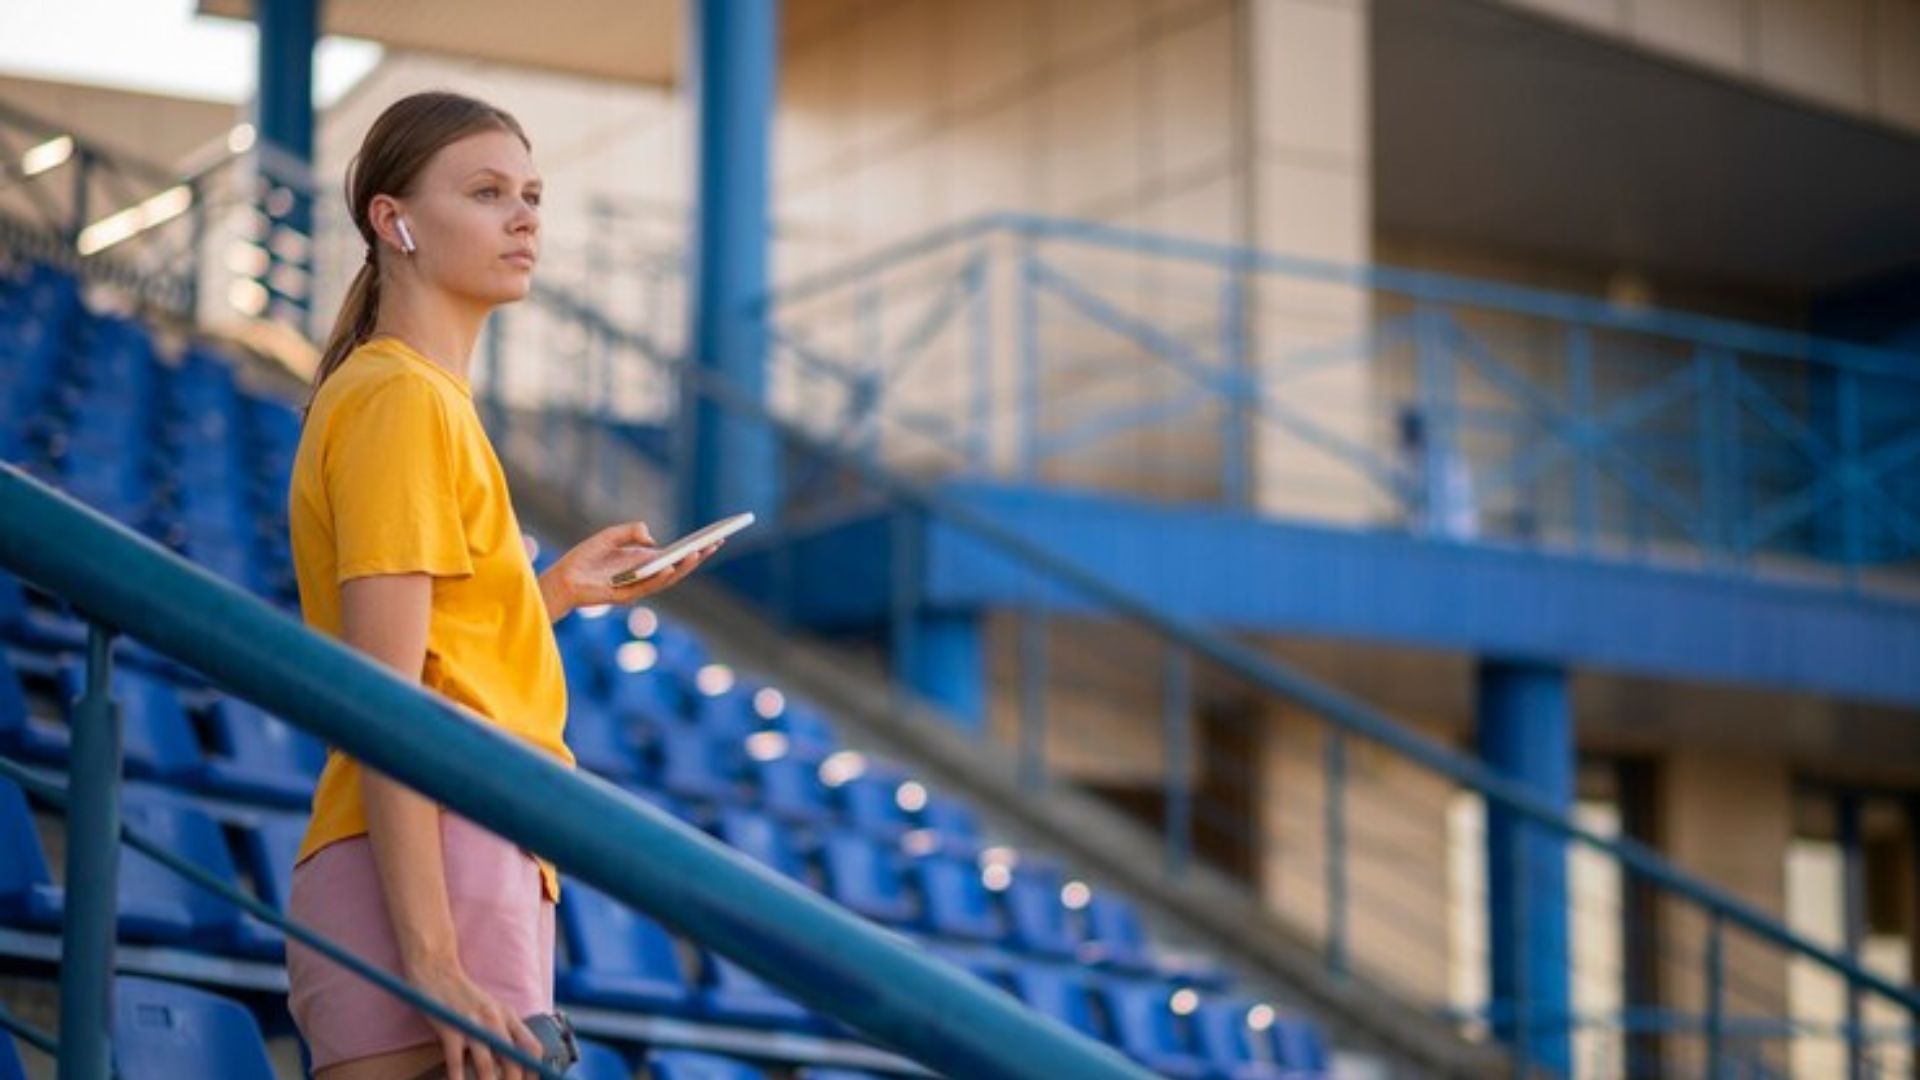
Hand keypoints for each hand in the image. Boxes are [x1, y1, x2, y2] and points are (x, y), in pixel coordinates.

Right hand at [406, 954, 545, 1079]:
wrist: (437, 969)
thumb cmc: (463, 996)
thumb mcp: (490, 1010)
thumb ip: (502, 1032)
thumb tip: (510, 1063)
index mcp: (508, 1017)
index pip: (532, 1048)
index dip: (535, 1071)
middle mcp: (495, 1021)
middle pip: (514, 1059)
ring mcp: (473, 1024)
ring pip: (487, 1064)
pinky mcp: (450, 1028)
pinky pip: (456, 1061)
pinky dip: (458, 1079)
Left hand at [546, 521, 724, 612]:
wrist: (562, 578)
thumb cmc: (585, 558)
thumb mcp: (609, 536)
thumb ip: (631, 531)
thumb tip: (653, 539)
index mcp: (644, 562)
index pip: (676, 556)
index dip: (695, 548)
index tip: (715, 537)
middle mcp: (645, 576)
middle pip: (679, 568)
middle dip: (699, 557)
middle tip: (717, 543)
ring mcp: (638, 587)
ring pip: (668, 579)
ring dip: (685, 567)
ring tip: (699, 552)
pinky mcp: (626, 595)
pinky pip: (648, 586)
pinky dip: (661, 577)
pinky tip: (671, 565)